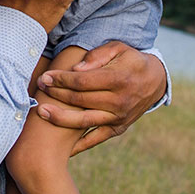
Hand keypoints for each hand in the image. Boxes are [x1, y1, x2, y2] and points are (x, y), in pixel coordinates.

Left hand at [34, 41, 166, 154]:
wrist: (155, 81)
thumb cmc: (131, 60)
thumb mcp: (118, 48)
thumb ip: (97, 56)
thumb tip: (76, 69)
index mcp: (118, 79)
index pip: (83, 82)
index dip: (62, 80)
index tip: (45, 77)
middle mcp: (119, 101)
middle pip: (80, 100)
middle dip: (57, 94)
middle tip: (39, 88)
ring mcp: (118, 117)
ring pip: (84, 121)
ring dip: (60, 118)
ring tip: (42, 112)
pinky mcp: (118, 128)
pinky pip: (95, 138)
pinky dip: (78, 144)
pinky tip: (60, 145)